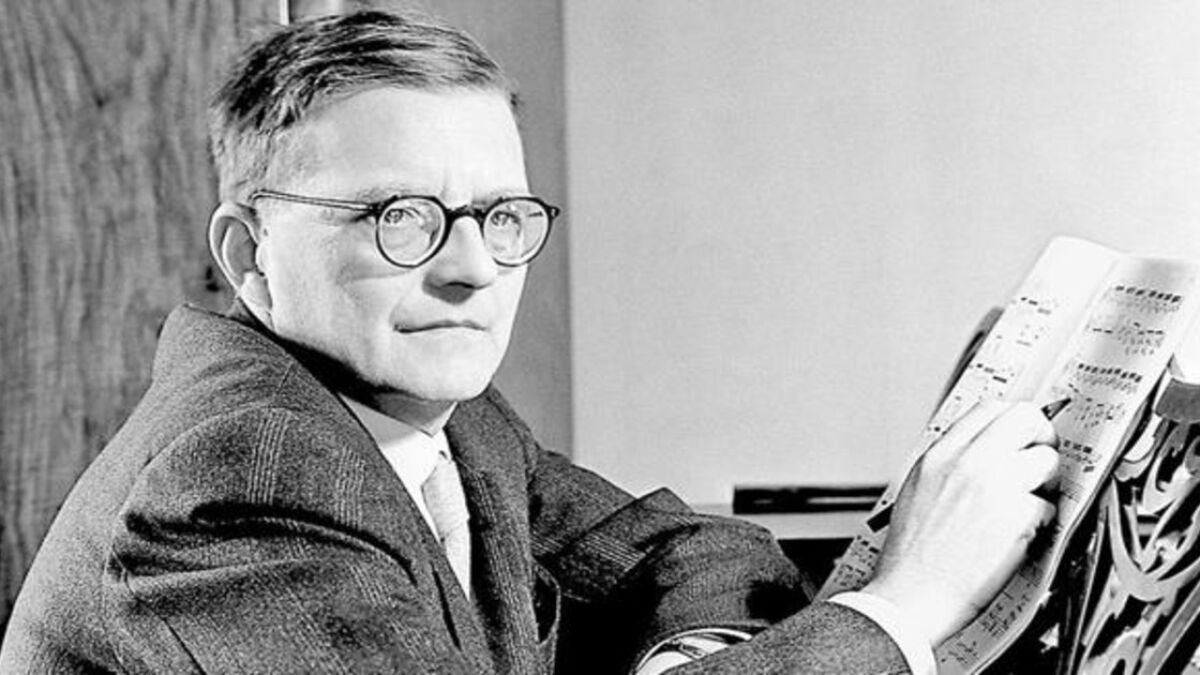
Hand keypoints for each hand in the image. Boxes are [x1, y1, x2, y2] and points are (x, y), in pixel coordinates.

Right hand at [861, 400, 1058, 645]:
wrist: (910, 596)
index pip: (990, 407)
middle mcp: (968, 462)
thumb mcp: (920, 489)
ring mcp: (996, 486)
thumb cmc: (912, 555)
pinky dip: (1040, 522)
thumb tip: (988, 449)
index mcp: (940, 454)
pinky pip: (1049, 505)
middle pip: (1026, 418)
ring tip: (1027, 506)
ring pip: (1047, 460)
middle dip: (1041, 437)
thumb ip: (952, 462)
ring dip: (1046, 483)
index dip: (1014, 420)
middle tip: (1039, 461)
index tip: (1021, 436)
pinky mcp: (1019, 517)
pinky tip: (1018, 537)